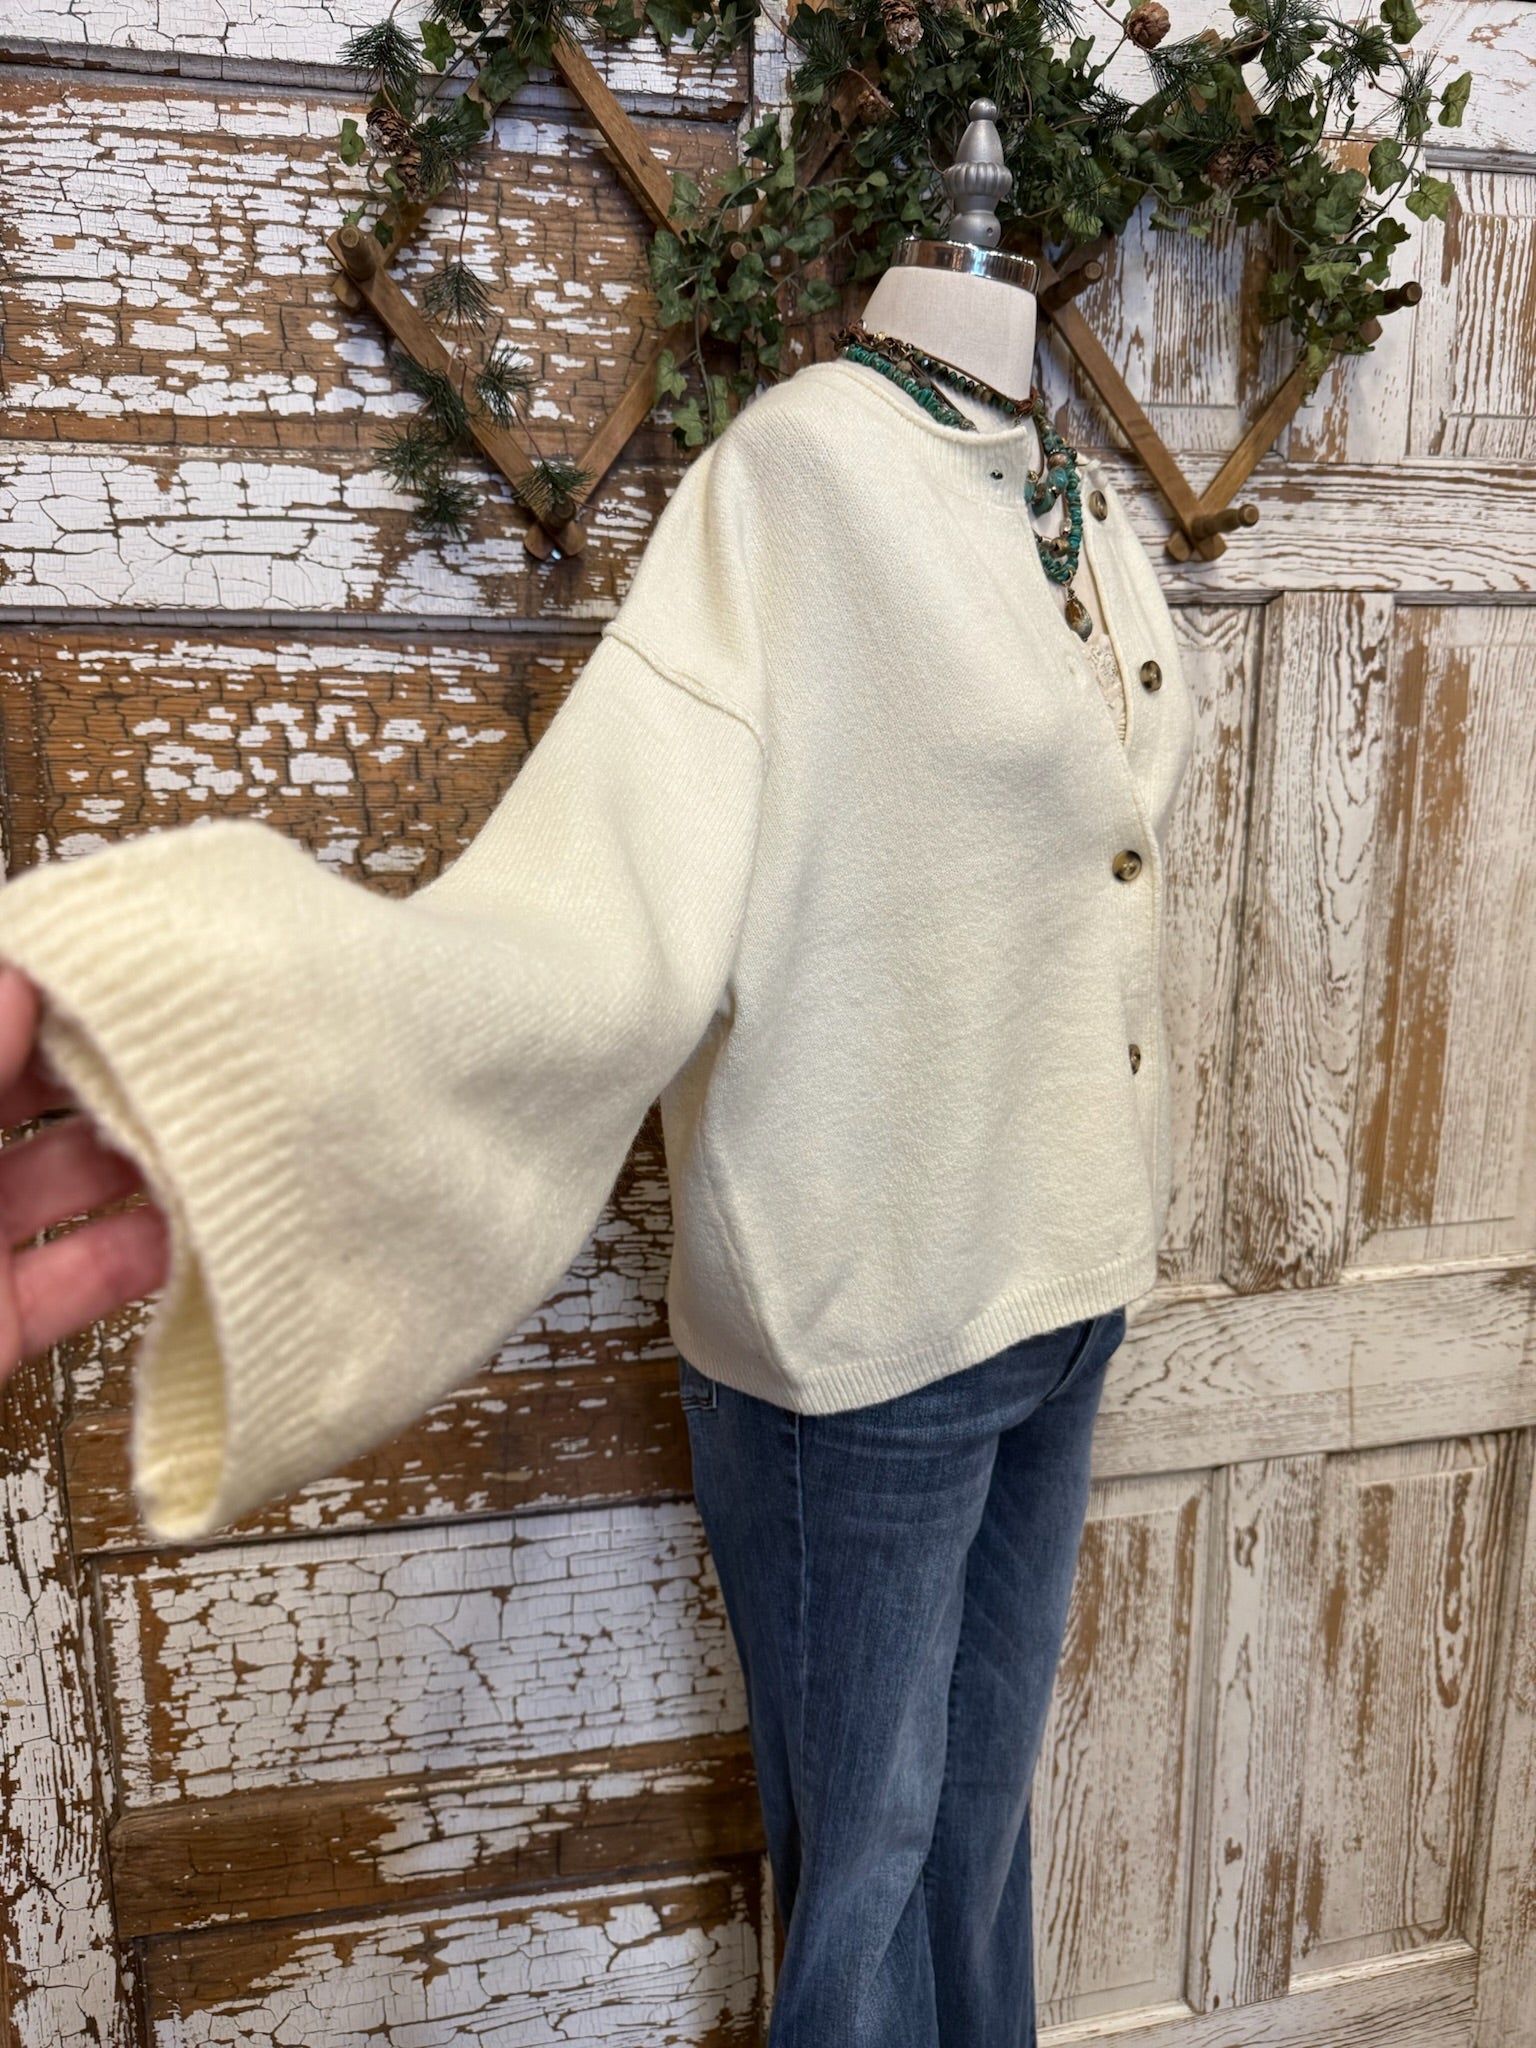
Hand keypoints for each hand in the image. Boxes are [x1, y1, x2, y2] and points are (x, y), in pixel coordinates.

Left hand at [0, 966, 169, 1387]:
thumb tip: (13, 982)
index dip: (38, 996)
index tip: (115, 971)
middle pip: (23, 1102)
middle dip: (104, 1075)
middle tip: (186, 1049)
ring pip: (60, 1188)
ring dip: (137, 1164)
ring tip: (208, 1133)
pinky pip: (75, 1282)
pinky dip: (136, 1260)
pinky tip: (188, 1233)